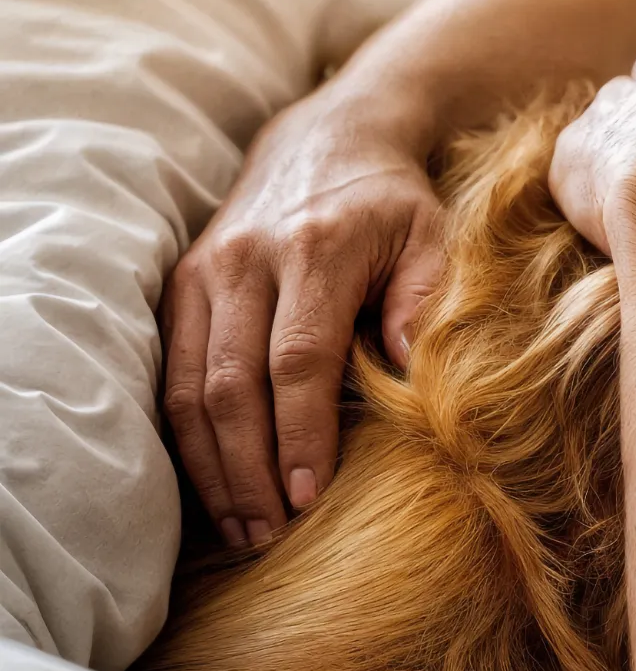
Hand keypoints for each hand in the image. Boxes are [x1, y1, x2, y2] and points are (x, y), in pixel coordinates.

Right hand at [162, 96, 444, 545]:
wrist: (330, 137)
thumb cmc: (394, 202)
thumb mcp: (432, 235)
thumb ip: (424, 299)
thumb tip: (407, 371)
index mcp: (314, 250)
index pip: (297, 359)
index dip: (299, 432)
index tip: (309, 494)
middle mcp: (246, 261)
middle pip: (232, 384)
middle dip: (248, 468)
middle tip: (272, 533)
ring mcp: (204, 273)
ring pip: (186, 386)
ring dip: (210, 466)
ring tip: (242, 526)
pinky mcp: (180, 284)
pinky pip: (168, 372)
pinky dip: (187, 436)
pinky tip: (214, 484)